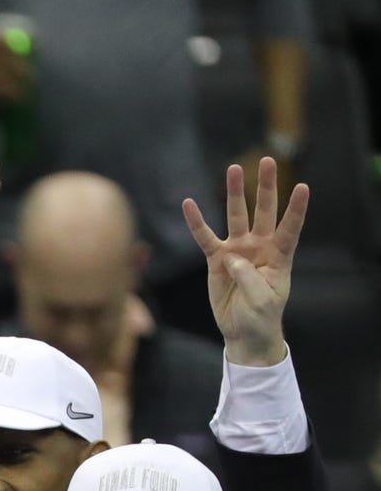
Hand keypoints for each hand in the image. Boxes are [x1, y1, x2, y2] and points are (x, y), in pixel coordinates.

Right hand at [182, 159, 305, 368]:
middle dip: (266, 186)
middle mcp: (260, 246)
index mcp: (280, 255)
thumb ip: (250, 278)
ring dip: (235, 193)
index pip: (291, 227)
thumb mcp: (263, 300)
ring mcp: (238, 250)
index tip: (303, 187)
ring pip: (236, 216)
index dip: (296, 209)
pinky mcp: (216, 259)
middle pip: (264, 210)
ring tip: (233, 169)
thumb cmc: (261, 315)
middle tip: (267, 160)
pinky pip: (205, 237)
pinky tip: (189, 204)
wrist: (244, 330)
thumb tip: (233, 258)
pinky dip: (196, 221)